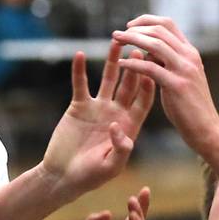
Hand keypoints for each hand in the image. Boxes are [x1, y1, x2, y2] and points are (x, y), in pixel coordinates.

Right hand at [41, 42, 154, 199]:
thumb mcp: (110, 166)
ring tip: (116, 43)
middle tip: (139, 48)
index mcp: (129, 126)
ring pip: (108, 79)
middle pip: (129, 85)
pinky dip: (79, 70)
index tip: (154, 70)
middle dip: (135, 67)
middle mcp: (116, 113)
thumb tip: (119, 126)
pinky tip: (79, 55)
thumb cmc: (89, 176)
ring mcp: (98, 108)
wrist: (63, 175)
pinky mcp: (79, 106)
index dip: (149, 86)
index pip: (143, 101)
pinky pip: (80, 84)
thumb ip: (120, 148)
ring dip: (112, 62)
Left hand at [112, 15, 218, 153]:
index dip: (146, 21)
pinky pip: (150, 68)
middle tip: (117, 34)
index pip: (168, 24)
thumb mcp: (181, 77)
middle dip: (135, 28)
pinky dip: (133, 63)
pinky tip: (120, 64)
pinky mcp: (176, 86)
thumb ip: (168, 63)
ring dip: (132, 40)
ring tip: (115, 41)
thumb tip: (149, 52)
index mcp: (190, 52)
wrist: (207, 129)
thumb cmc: (190, 107)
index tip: (130, 26)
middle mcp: (189, 56)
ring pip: (155, 44)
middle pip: (160, 30)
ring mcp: (184, 70)